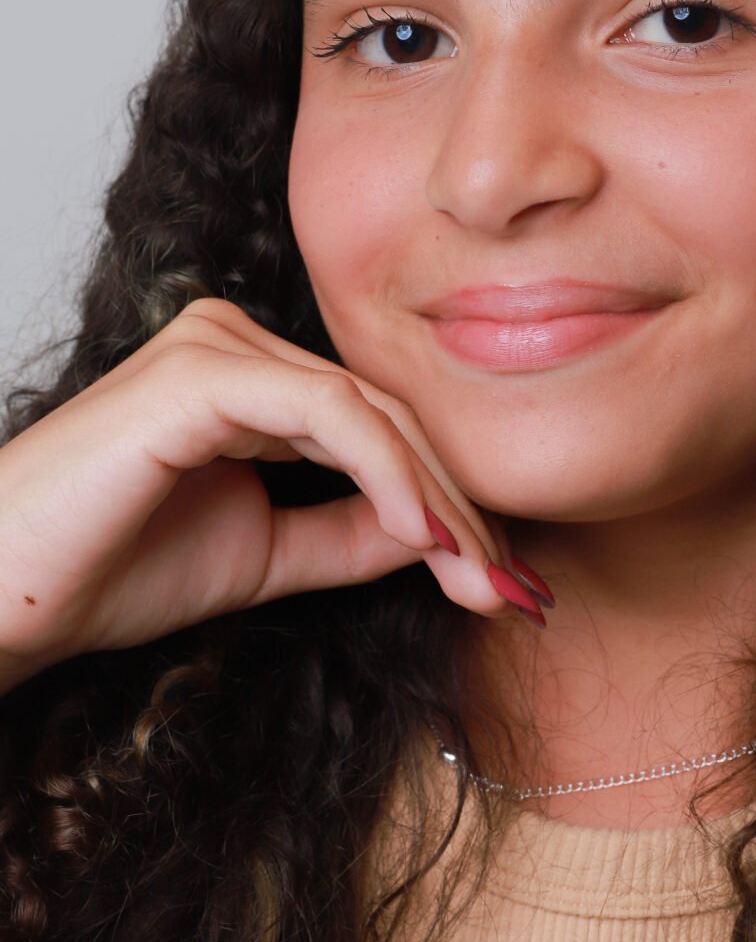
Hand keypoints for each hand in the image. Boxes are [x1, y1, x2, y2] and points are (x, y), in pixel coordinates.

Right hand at [0, 299, 549, 693]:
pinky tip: (426, 536)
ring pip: (371, 412)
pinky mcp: (201, 369)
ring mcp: (217, 343)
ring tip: (485, 576)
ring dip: (438, 498)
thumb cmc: (110, 572)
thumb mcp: (268, 553)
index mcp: (250, 374)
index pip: (380, 425)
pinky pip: (328, 416)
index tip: (506, 581)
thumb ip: (354, 531)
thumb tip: (448, 532)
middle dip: (461, 506)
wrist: (7, 601)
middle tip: (517, 589)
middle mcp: (236, 341)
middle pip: (388, 415)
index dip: (450, 501)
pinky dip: (387, 475)